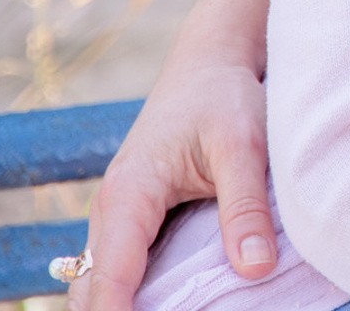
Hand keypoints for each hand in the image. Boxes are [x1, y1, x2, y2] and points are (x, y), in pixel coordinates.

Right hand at [68, 61, 274, 310]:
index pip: (109, 279)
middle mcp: (111, 214)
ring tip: (182, 309)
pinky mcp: (136, 224)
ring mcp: (118, 221)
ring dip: (128, 308)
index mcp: (129, 195)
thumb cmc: (224, 96)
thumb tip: (256, 269)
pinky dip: (138, 297)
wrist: (210, 64)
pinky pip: (123, 274)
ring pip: (103, 287)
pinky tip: (177, 304)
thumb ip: (246, 205)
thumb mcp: (244, 143)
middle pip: (93, 293)